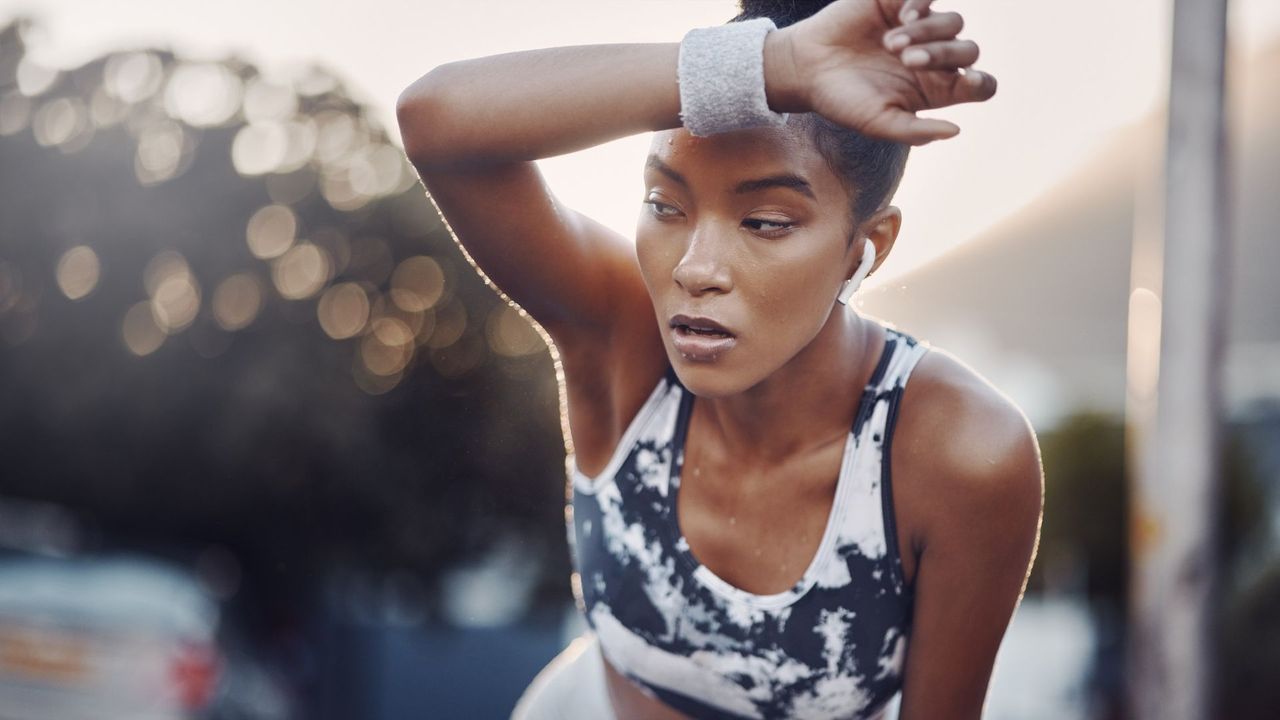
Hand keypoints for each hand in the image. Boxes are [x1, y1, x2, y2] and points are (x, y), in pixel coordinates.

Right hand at [770, 0, 996, 144]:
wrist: (806, 68)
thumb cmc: (842, 101)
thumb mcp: (877, 123)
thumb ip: (915, 131)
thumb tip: (955, 131)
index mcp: (935, 90)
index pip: (979, 85)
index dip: (981, 82)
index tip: (965, 80)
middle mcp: (935, 59)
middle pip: (968, 50)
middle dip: (943, 54)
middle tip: (907, 60)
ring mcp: (921, 28)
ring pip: (954, 22)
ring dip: (927, 32)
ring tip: (892, 44)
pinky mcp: (901, 2)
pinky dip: (921, 6)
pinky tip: (900, 19)